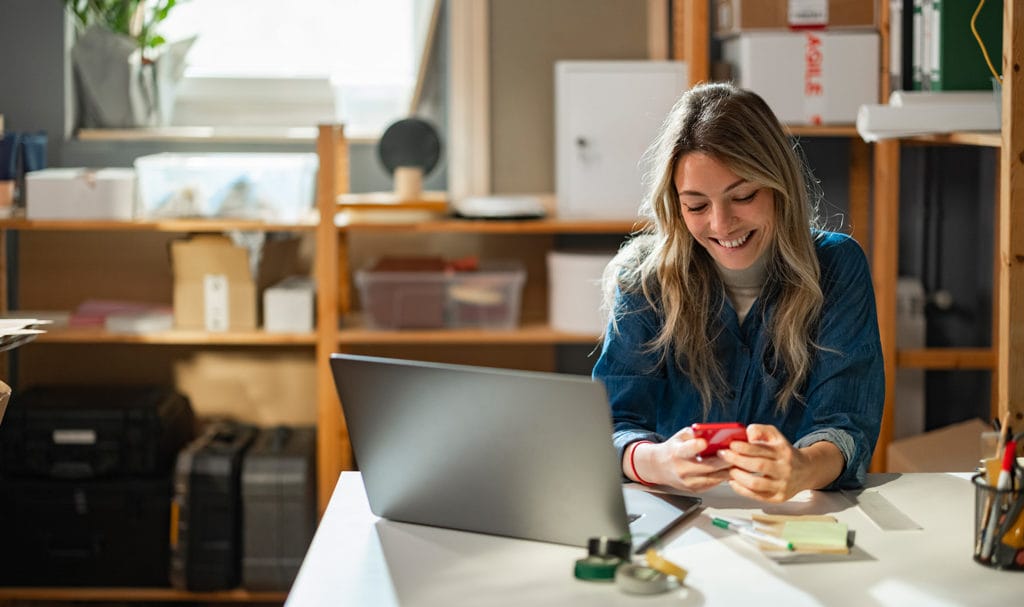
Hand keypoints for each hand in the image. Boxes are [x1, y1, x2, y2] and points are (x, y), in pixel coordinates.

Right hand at [631, 427, 732, 492]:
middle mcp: (682, 470)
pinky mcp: (695, 489)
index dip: (696, 446)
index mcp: (676, 453)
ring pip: (715, 477)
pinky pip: (714, 483)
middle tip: (739, 453)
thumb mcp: (679, 437)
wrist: (659, 467)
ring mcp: (689, 482)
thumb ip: (694, 433)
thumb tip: (711, 431)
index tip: (706, 441)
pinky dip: (723, 475)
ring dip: (729, 469)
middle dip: (725, 459)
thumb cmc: (673, 449)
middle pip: (709, 466)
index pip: (687, 450)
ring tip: (739, 461)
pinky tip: (730, 469)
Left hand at [717, 424, 841, 502]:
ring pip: (756, 483)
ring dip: (738, 477)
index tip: (730, 445)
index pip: (761, 450)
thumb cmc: (784, 452)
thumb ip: (760, 431)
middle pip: (758, 466)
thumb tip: (747, 435)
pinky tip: (733, 482)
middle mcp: (785, 469)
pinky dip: (742, 490)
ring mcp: (782, 485)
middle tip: (723, 455)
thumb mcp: (776, 436)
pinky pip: (757, 496)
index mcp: (783, 452)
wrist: (806, 471)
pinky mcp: (778, 498)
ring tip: (729, 470)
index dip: (743, 448)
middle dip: (737, 460)